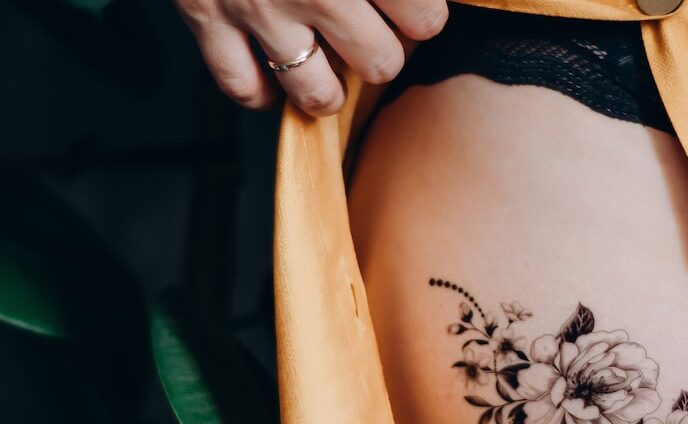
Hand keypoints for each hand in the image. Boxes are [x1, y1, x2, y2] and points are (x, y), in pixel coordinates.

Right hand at [175, 0, 448, 115]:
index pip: (423, 20)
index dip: (423, 16)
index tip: (414, 9)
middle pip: (378, 63)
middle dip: (383, 52)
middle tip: (374, 33)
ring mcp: (256, 8)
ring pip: (316, 93)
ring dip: (332, 87)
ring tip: (333, 67)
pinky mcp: (205, 16)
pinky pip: (241, 86)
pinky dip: (263, 92)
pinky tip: (277, 76)